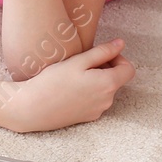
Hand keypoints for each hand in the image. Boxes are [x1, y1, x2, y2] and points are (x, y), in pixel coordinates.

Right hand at [0, 39, 134, 131]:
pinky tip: (70, 88)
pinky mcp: (88, 118)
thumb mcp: (78, 61)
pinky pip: (96, 100)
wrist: (32, 108)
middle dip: (104, 68)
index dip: (118, 58)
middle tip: (81, 63)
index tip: (100, 55)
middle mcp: (107, 100)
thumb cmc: (53, 82)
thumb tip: (121, 44)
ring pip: (105, 89)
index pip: (128, 69)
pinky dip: (89, 91)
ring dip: (96, 79)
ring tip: (74, 75)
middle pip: (116, 79)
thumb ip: (103, 52)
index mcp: (108, 84)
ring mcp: (98, 111)